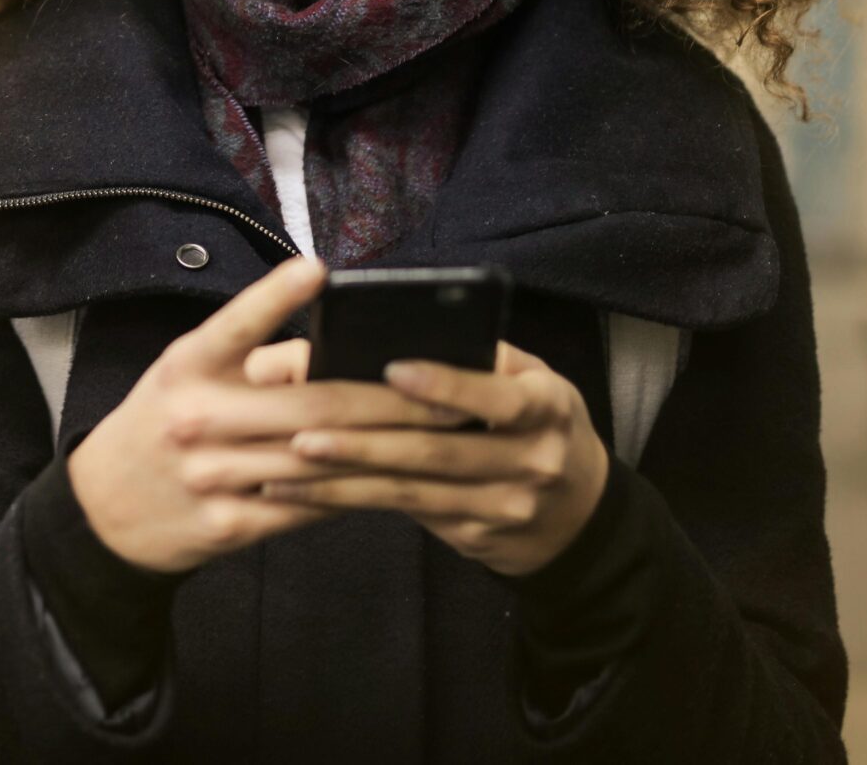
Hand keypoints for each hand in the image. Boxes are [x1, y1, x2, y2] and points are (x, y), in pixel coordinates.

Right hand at [65, 257, 470, 574]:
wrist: (104, 506)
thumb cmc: (165, 420)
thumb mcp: (192, 376)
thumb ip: (257, 363)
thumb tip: (340, 357)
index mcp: (187, 366)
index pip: (234, 324)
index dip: (276, 295)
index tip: (319, 268)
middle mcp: (195, 418)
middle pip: (310, 408)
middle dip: (388, 403)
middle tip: (445, 394)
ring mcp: (210, 476)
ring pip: (317, 462)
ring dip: (384, 451)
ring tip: (438, 440)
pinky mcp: (227, 526)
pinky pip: (305, 508)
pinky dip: (350, 492)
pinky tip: (390, 481)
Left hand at [253, 341, 609, 577]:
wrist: (578, 514)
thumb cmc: (533, 421)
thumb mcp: (526, 377)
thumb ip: (471, 354)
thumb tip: (386, 330)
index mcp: (547, 406)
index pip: (497, 398)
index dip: (445, 385)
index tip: (391, 370)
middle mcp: (532, 461)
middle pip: (439, 451)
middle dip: (366, 442)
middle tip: (303, 431)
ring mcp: (504, 506)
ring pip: (413, 490)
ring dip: (344, 479)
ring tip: (288, 466)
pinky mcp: (474, 536)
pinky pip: (406, 514)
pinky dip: (351, 501)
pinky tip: (304, 494)